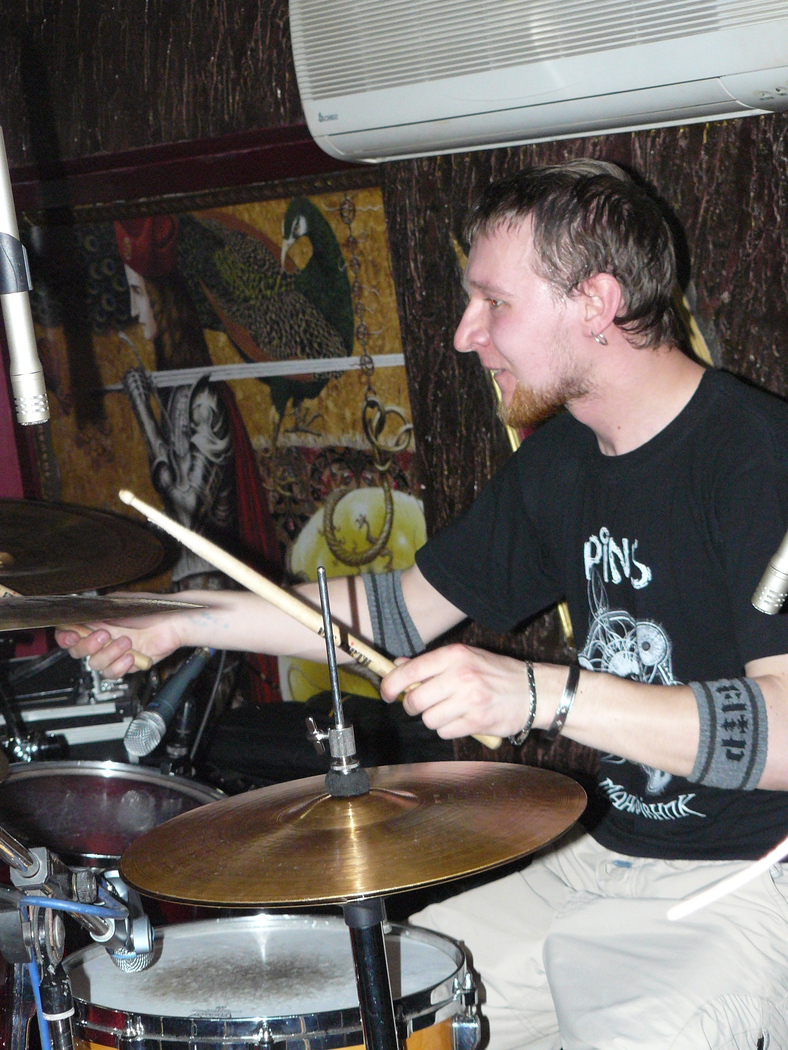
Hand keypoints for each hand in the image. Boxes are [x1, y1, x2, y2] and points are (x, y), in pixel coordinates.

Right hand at [54, 595, 187, 677]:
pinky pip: (113, 673)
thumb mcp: (118, 604)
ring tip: (126, 641)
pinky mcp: (126, 665)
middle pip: (77, 652)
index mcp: (95, 622)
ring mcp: (113, 653)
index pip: (69, 633)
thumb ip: (96, 611)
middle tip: (104, 634)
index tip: (72, 635)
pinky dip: (119, 666)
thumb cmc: (149, 609)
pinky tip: (130, 656)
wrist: (173, 622)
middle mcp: (102, 639)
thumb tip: (76, 617)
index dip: (66, 637)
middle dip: (88, 645)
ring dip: (109, 653)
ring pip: (95, 664)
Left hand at [380, 643, 542, 740]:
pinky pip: (445, 732)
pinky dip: (448, 729)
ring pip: (428, 719)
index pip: (409, 671)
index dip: (390, 685)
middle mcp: (460, 675)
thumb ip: (430, 663)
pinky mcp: (477, 720)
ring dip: (433, 719)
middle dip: (412, 706)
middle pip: (414, 700)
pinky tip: (461, 719)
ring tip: (449, 711)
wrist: (533, 690)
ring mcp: (469, 699)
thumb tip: (398, 666)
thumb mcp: (464, 658)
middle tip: (420, 705)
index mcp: (454, 655)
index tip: (386, 693)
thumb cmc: (495, 673)